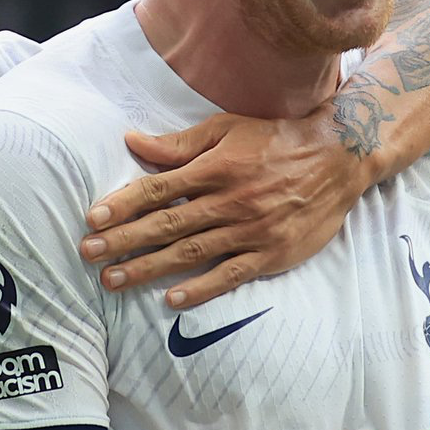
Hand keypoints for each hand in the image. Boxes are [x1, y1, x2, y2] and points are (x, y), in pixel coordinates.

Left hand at [78, 112, 362, 309]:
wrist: (340, 158)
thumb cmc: (277, 141)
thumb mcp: (228, 129)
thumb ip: (180, 144)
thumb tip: (132, 142)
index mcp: (216, 167)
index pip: (160, 188)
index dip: (124, 204)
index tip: (94, 219)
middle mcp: (230, 200)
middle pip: (167, 224)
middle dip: (125, 240)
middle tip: (89, 254)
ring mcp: (250, 230)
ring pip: (191, 252)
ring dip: (149, 268)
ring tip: (114, 280)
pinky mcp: (270, 253)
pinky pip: (229, 275)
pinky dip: (200, 289)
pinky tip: (172, 299)